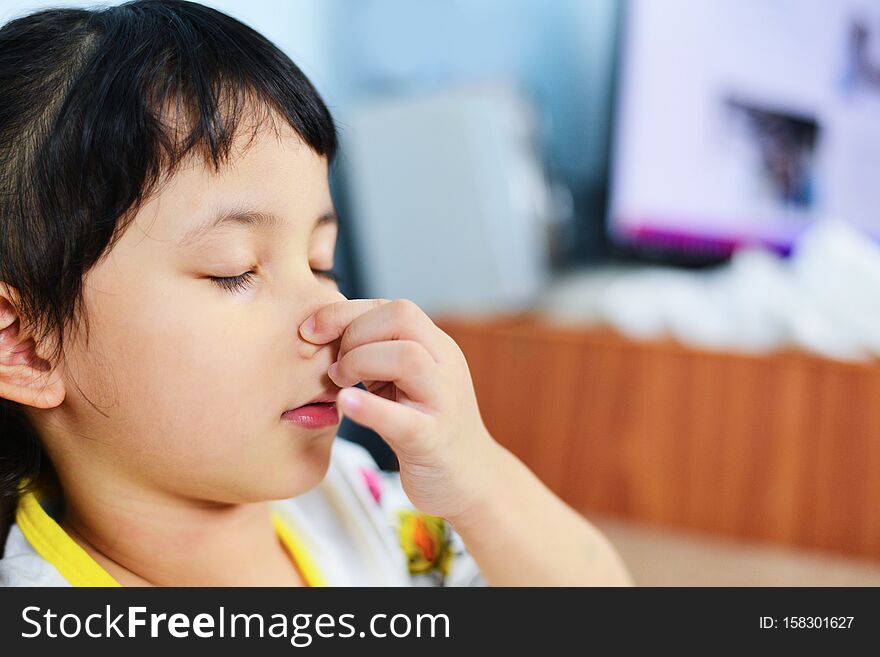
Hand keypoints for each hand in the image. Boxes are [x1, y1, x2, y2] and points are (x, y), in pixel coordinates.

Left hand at [300, 298, 503, 521]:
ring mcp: (443, 402)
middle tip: (332, 364)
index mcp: (437, 348)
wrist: (472, 480)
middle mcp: (446, 366)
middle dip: (354, 332)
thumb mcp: (405, 384)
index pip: (393, 308)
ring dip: (360, 361)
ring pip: (407, 357)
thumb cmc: (426, 429)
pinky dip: (369, 407)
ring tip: (340, 383)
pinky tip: (344, 404)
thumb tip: (322, 334)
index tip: (311, 330)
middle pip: (403, 317)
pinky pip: (402, 418)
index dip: (346, 312)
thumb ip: (377, 356)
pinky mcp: (432, 440)